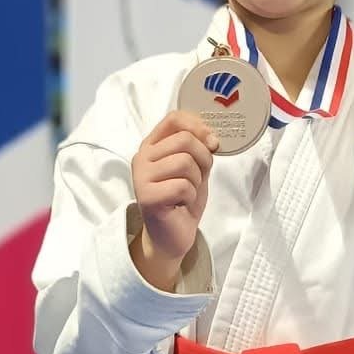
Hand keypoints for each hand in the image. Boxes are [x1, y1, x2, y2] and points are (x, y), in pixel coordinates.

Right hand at [130, 110, 218, 284]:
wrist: (172, 235)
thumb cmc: (182, 200)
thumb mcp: (195, 168)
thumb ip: (200, 149)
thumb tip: (212, 138)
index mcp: (152, 145)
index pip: (175, 118)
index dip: (199, 126)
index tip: (211, 143)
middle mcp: (142, 157)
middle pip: (184, 140)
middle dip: (203, 159)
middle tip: (197, 179)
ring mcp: (141, 176)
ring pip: (185, 162)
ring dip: (196, 181)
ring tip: (186, 193)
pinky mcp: (147, 196)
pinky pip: (183, 186)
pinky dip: (190, 197)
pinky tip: (180, 204)